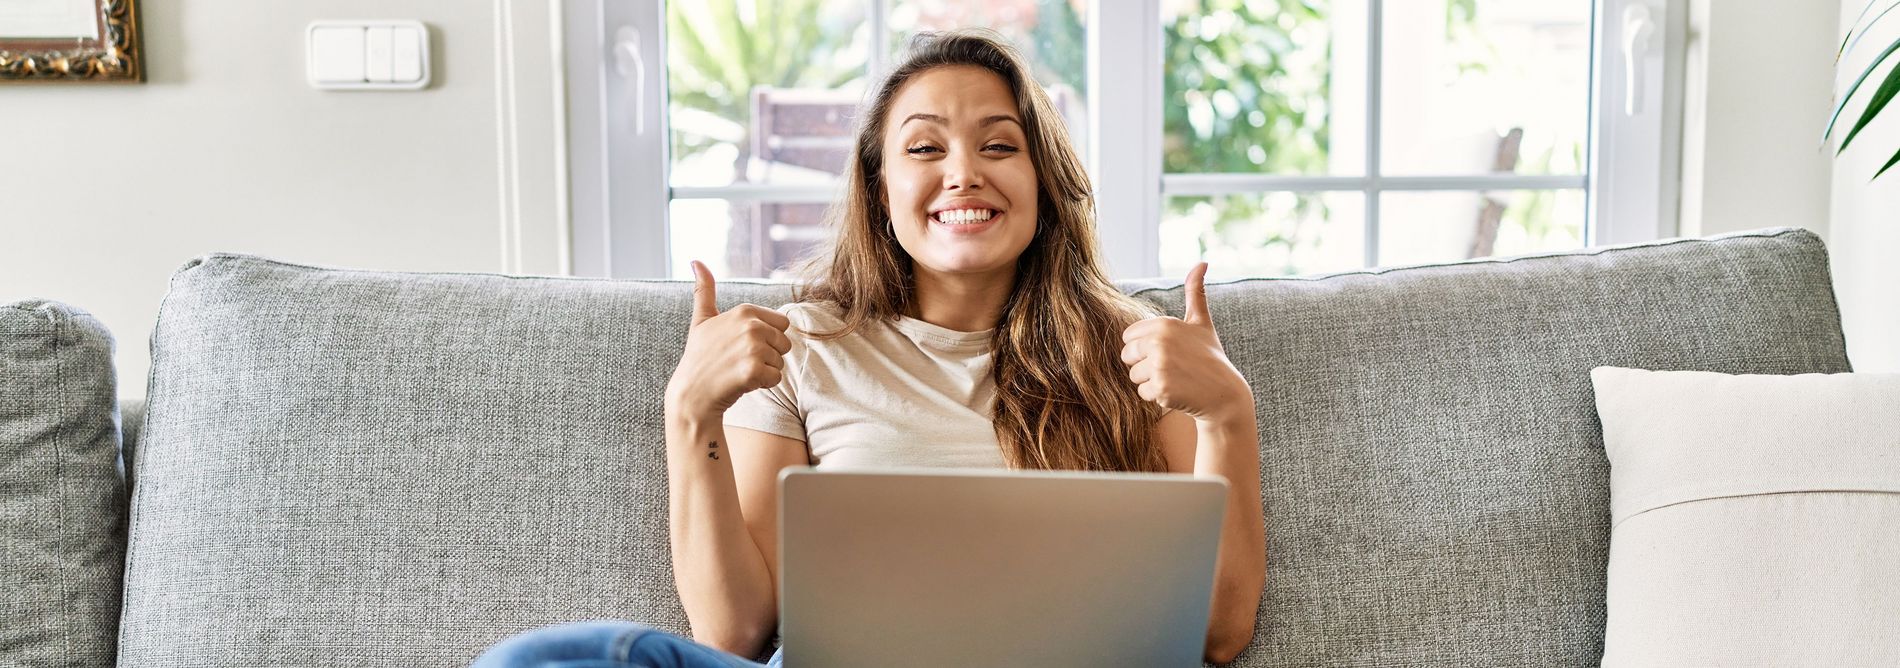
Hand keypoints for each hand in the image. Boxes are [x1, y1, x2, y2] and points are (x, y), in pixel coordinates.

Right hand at [663, 261, 793, 419]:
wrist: (692, 394)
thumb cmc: (699, 357)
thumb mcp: (702, 320)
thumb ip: (704, 290)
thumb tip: (696, 260)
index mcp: (744, 311)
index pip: (781, 324)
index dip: (765, 338)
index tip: (740, 345)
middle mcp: (750, 326)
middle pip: (784, 343)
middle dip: (768, 355)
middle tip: (740, 360)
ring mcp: (752, 348)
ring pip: (780, 361)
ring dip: (765, 370)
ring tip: (739, 371)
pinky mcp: (754, 371)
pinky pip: (776, 378)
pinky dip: (762, 384)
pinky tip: (741, 382)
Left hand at [1119, 262, 1252, 424]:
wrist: (1225, 393)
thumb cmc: (1210, 356)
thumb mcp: (1201, 322)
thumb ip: (1195, 292)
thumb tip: (1202, 262)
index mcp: (1164, 324)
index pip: (1128, 337)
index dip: (1144, 346)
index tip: (1166, 351)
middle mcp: (1160, 342)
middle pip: (1127, 356)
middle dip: (1144, 364)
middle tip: (1171, 367)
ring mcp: (1160, 366)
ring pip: (1134, 376)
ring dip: (1150, 381)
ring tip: (1175, 379)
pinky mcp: (1162, 389)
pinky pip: (1143, 393)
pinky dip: (1157, 396)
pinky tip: (1177, 392)